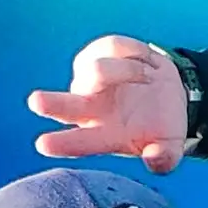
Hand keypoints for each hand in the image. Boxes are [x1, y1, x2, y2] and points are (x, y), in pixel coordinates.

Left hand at [29, 34, 191, 169]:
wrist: (169, 93)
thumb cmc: (163, 126)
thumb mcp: (171, 146)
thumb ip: (165, 158)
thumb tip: (155, 159)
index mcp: (103, 135)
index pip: (80, 142)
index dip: (63, 144)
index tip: (43, 144)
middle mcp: (89, 108)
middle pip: (65, 106)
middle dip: (52, 104)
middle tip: (37, 102)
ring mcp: (88, 79)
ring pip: (99, 70)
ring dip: (131, 72)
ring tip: (149, 79)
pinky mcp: (94, 53)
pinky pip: (112, 47)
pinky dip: (135, 53)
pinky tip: (144, 63)